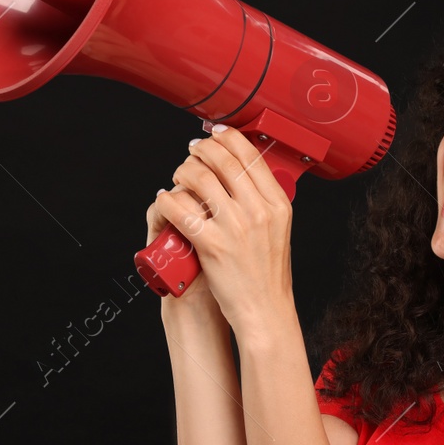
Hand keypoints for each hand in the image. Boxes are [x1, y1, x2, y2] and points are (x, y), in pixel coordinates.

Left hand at [148, 125, 295, 335]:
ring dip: (183, 171)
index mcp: (278, 204)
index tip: (215, 133)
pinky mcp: (212, 245)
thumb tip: (245, 177)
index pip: (251, 157)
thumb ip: (265, 204)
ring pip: (200, 180)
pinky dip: (168, 199)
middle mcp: (259, 211)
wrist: (264, 310)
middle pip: (224, 162)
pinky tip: (164, 198)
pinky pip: (181, 210)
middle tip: (191, 151)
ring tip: (178, 176)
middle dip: (201, 150)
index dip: (228, 138)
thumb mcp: (279, 230)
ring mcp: (236, 228)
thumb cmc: (269, 275)